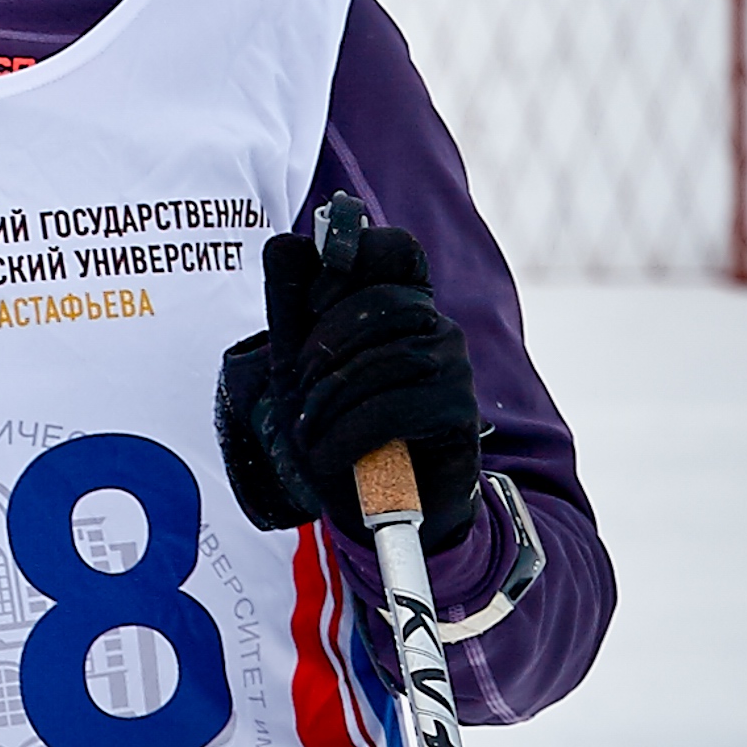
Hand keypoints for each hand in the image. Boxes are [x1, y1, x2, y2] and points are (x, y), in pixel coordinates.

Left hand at [217, 204, 482, 546]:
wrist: (367, 504)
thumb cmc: (334, 429)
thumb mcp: (296, 367)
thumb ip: (290, 307)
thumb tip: (287, 243)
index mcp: (395, 306)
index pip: (395, 249)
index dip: (352, 259)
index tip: (313, 300)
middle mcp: (432, 325)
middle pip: (380, 302)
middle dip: (322, 350)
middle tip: (301, 395)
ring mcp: (452, 364)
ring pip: (386, 359)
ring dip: (331, 401)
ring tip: (312, 434)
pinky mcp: (460, 408)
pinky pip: (398, 405)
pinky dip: (350, 433)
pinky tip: (331, 455)